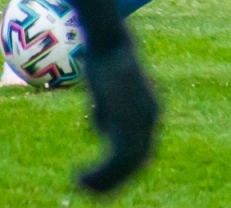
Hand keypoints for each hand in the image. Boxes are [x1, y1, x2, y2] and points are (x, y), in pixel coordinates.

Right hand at [76, 36, 159, 192]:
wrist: (108, 40)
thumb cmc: (104, 60)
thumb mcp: (108, 92)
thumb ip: (109, 113)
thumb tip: (101, 133)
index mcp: (150, 112)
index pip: (140, 150)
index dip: (121, 169)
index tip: (100, 178)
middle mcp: (151, 119)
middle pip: (135, 162)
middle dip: (111, 180)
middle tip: (87, 189)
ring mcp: (141, 120)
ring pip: (125, 165)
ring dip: (102, 181)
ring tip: (80, 184)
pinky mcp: (126, 119)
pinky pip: (115, 158)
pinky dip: (99, 173)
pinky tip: (79, 176)